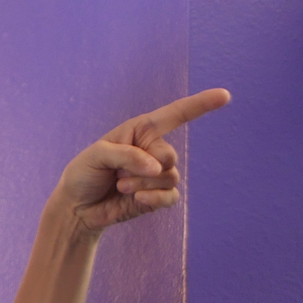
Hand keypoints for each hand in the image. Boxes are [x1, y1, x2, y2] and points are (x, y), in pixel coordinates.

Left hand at [47, 89, 232, 235]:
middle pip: (170, 156)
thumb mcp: (96, 155)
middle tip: (120, 174)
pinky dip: (154, 199)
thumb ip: (126, 156)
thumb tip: (157, 168)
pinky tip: (136, 199)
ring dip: (143, 184)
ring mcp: (157, 174)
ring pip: (169, 178)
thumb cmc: (84, 174)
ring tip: (121, 186)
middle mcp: (152, 149)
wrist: (78, 207)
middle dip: (147, 167)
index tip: (225, 96)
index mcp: (141, 130)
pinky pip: (171, 196)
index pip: (176, 114)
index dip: (201, 104)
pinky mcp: (158, 196)